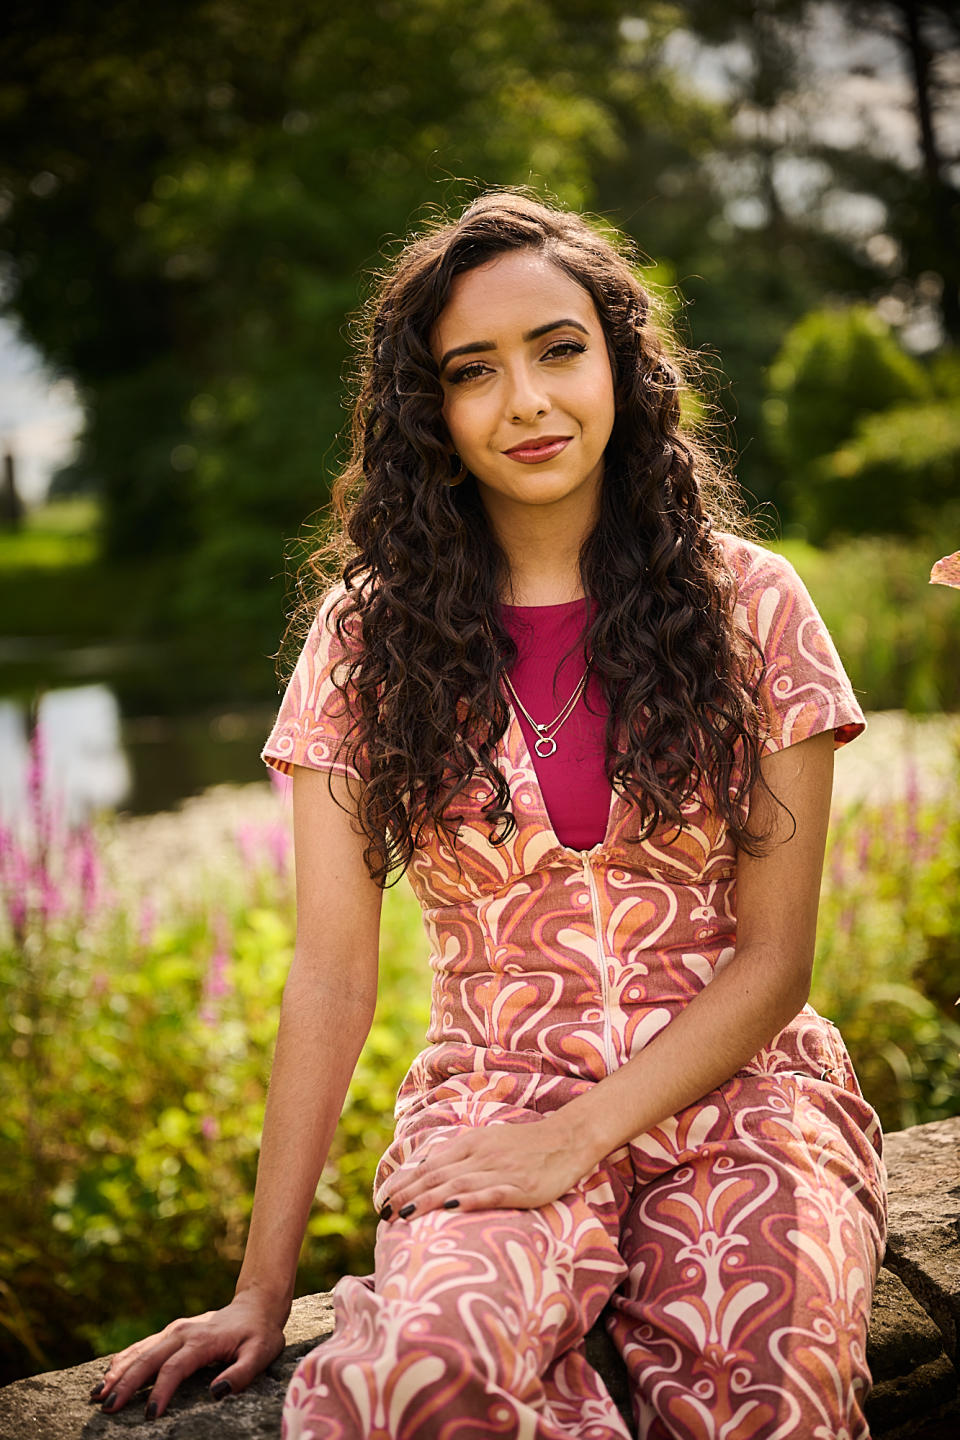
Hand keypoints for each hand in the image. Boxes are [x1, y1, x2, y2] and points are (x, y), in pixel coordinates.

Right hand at [86, 1289, 286, 1419]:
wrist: (256, 1305)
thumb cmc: (259, 1334)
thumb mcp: (261, 1353)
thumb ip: (242, 1373)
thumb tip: (216, 1393)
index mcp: (203, 1340)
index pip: (175, 1368)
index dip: (161, 1391)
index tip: (149, 1415)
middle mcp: (183, 1332)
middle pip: (149, 1359)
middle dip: (126, 1384)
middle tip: (107, 1407)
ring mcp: (175, 1330)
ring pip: (140, 1351)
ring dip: (118, 1371)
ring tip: (98, 1393)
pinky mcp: (172, 1332)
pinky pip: (143, 1345)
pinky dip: (124, 1359)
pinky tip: (109, 1372)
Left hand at [381, 1115, 587, 1221]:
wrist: (567, 1138)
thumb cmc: (526, 1145)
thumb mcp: (489, 1143)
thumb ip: (461, 1157)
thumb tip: (430, 1175)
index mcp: (471, 1142)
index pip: (430, 1164)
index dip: (405, 1182)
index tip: (382, 1200)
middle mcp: (481, 1154)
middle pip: (437, 1175)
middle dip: (408, 1194)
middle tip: (384, 1214)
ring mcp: (501, 1170)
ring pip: (457, 1184)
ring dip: (428, 1199)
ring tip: (405, 1214)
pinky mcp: (522, 1187)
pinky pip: (492, 1193)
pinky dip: (470, 1199)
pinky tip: (453, 1208)